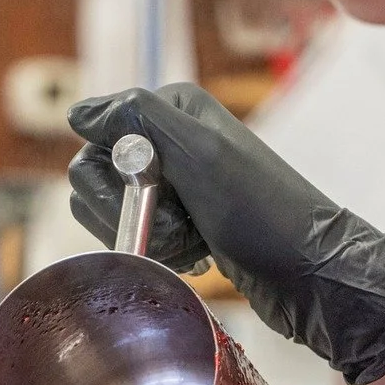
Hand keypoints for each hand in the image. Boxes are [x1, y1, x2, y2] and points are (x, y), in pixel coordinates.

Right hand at [68, 83, 384, 384]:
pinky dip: (162, 252)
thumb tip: (76, 113)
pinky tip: (198, 255)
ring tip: (193, 243)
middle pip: (96, 181)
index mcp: (170, 111)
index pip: (93, 142)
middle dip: (131, 215)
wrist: (308, 272)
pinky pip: (140, 237)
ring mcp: (175, 184)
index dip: (113, 181)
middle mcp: (169, 140)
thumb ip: (136, 120)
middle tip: (181, 228)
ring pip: (116, 215)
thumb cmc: (261, 212)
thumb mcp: (200, 154)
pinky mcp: (182, 222)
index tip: (155, 197)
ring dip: (149, 237)